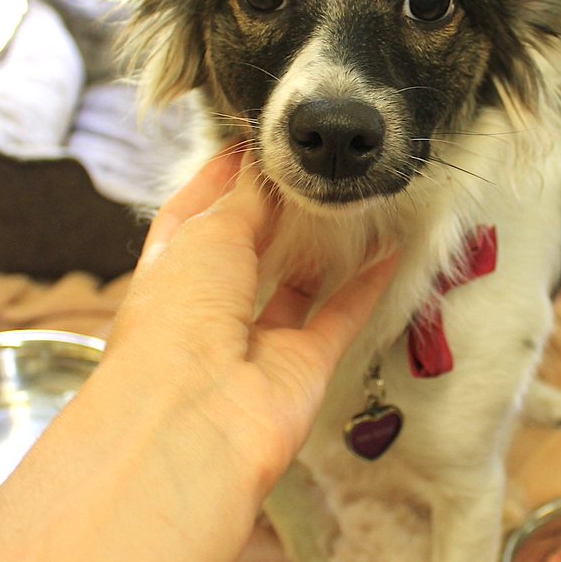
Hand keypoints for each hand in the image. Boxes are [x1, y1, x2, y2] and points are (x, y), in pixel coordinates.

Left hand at [101, 151, 394, 490]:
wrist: (193, 419)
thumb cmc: (177, 320)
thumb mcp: (206, 234)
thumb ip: (244, 199)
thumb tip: (264, 168)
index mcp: (170, 272)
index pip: (194, 215)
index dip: (221, 178)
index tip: (256, 143)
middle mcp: (210, 308)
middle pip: (248, 250)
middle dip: (275, 213)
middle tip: (314, 168)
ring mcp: (257, 341)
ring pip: (296, 285)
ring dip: (323, 251)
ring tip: (352, 200)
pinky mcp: (302, 368)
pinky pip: (339, 319)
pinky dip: (366, 288)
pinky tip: (390, 252)